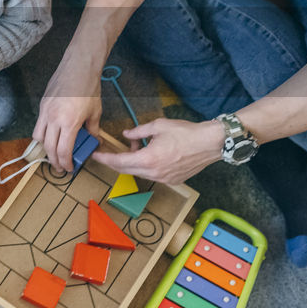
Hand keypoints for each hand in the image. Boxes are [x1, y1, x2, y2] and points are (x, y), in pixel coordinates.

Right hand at [33, 60, 103, 171]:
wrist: (78, 68)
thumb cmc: (88, 88)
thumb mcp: (95, 111)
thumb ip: (92, 129)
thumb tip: (93, 139)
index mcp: (69, 123)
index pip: (63, 151)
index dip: (65, 163)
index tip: (69, 168)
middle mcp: (54, 119)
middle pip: (49, 148)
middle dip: (54, 161)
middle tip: (60, 167)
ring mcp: (45, 112)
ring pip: (38, 137)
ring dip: (45, 148)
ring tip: (53, 152)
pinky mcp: (42, 105)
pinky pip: (38, 124)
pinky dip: (43, 134)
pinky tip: (51, 134)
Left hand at [92, 118, 225, 183]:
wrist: (211, 143)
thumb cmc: (186, 133)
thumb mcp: (158, 126)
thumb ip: (138, 132)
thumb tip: (126, 135)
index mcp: (148, 159)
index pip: (119, 161)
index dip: (105, 158)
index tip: (95, 155)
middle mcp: (154, 173)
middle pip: (126, 170)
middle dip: (115, 162)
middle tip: (108, 153)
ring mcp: (164, 179)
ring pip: (139, 173)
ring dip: (132, 162)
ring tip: (137, 147)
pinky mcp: (173, 180)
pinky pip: (152, 175)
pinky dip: (145, 167)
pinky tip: (150, 155)